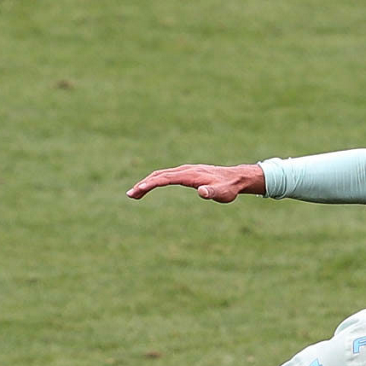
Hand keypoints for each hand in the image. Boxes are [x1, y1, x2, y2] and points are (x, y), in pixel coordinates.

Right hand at [127, 163, 264, 201]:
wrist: (235, 178)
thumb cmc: (229, 188)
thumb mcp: (223, 194)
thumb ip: (212, 193)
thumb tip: (201, 192)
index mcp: (190, 175)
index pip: (165, 178)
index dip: (151, 184)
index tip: (139, 190)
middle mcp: (185, 170)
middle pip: (158, 175)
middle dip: (143, 184)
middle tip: (130, 195)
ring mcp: (184, 171)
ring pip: (161, 174)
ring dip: (146, 182)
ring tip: (135, 194)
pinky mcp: (186, 173)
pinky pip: (166, 175)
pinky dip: (155, 180)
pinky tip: (150, 187)